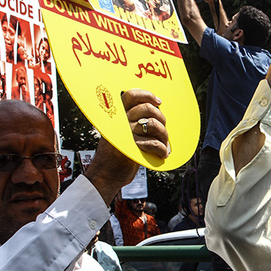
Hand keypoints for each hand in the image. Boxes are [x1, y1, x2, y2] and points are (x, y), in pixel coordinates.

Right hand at [84, 89, 167, 203]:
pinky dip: (162, 149)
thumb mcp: (120, 132)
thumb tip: (155, 110)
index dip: (147, 95)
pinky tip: (162, 153)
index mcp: (117, 116)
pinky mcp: (132, 148)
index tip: (158, 102)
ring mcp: (126, 135)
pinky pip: (154, 143)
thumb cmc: (118, 154)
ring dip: (164, 135)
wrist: (106, 175)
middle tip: (163, 129)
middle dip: (161, 118)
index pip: (131, 96)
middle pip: (148, 109)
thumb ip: (133, 120)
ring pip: (154, 125)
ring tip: (164, 143)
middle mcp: (120, 122)